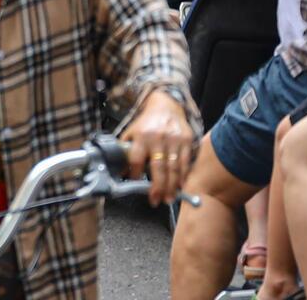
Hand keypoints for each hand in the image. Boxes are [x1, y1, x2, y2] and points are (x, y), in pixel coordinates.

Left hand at [119, 90, 194, 205]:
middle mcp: (158, 138)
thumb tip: (119, 170)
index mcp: (141, 136)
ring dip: (171, 186)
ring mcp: (174, 140)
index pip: (137, 159)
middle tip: (155, 201)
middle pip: (158, 167)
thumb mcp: (132, 131)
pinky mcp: (187, 140)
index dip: (136, 174)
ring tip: (168, 198)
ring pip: (173, 168)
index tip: (135, 184)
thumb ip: (126, 149)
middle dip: (157, 187)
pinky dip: (184, 176)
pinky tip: (181, 186)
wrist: (166, 104)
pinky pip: (185, 162)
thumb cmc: (147, 122)